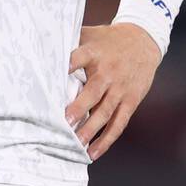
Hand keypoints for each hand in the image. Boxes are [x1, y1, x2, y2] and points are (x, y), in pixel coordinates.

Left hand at [66, 23, 161, 161]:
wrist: (144, 41)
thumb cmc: (110, 40)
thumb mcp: (91, 34)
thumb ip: (70, 40)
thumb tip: (40, 44)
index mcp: (95, 52)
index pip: (80, 58)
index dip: (69, 65)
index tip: (57, 75)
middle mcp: (108, 71)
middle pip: (94, 91)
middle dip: (80, 107)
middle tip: (65, 121)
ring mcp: (120, 88)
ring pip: (105, 111)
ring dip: (90, 129)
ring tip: (76, 143)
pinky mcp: (131, 100)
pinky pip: (119, 123)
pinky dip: (107, 139)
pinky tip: (94, 152)